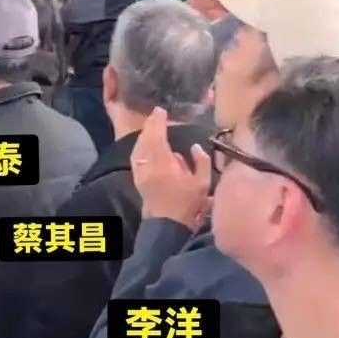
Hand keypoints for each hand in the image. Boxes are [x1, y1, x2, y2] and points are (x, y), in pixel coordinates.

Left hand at [130, 107, 211, 231]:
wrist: (168, 226)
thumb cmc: (188, 206)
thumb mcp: (203, 184)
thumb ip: (201, 162)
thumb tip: (195, 147)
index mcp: (164, 164)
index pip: (158, 136)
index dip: (158, 122)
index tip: (160, 111)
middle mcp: (149, 166)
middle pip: (145, 139)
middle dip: (150, 125)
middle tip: (156, 115)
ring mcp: (141, 173)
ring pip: (138, 147)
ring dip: (144, 135)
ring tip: (151, 127)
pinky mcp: (138, 180)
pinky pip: (136, 157)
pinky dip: (139, 147)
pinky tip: (143, 145)